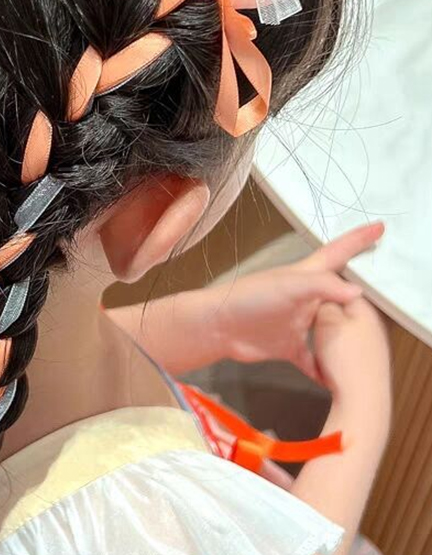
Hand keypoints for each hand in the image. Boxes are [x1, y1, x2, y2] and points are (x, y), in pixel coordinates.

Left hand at [210, 222, 383, 381]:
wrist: (219, 327)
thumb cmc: (249, 298)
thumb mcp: (288, 286)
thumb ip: (322, 286)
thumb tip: (357, 292)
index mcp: (306, 276)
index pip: (337, 253)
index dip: (358, 240)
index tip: (379, 227)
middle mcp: (306, 298)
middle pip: (339, 290)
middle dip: (361, 287)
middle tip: (388, 287)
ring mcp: (298, 322)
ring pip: (330, 326)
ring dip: (346, 331)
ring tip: (371, 336)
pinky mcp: (289, 345)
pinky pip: (312, 359)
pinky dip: (323, 369)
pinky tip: (336, 380)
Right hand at [314, 296, 391, 411]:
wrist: (360, 402)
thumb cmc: (347, 362)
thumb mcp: (329, 321)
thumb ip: (324, 303)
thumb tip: (322, 297)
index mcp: (364, 312)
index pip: (342, 289)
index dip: (320, 288)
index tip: (303, 292)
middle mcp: (368, 327)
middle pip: (338, 311)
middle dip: (319, 313)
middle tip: (301, 314)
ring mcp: (364, 347)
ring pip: (334, 332)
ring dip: (319, 335)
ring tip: (305, 338)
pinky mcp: (356, 364)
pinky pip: (334, 351)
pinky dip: (322, 353)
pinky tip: (313, 361)